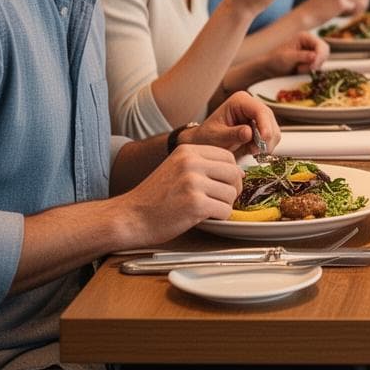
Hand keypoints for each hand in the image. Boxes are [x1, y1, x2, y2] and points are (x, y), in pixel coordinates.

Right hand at [118, 144, 244, 245]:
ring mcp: (193, 183)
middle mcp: (192, 163)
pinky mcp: (195, 204)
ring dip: (224, 205)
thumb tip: (239, 171)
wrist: (130, 217)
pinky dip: (219, 217)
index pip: (228, 157)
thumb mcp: (177, 168)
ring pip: (231, 193)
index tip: (225, 184)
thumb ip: (203, 165)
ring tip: (208, 208)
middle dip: (233, 189)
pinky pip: (225, 210)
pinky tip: (205, 217)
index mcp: (188, 151)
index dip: (232, 172)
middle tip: (221, 198)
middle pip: (234, 173)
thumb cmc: (154, 197)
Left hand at [187, 91, 281, 159]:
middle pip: (269, 120)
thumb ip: (232, 134)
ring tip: (250, 151)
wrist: (205, 143)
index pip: (259, 110)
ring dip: (266, 144)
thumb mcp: (216, 136)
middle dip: (265, 138)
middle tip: (254, 151)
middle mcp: (252, 106)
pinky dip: (265, 146)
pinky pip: (272, 137)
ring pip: (273, 129)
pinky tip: (252, 150)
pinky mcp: (262, 127)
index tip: (263, 140)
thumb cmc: (207, 137)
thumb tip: (249, 133)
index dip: (265, 125)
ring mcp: (259, 116)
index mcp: (240, 101)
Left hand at [264, 32, 329, 76]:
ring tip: (298, 69)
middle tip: (305, 69)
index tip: (313, 67)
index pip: (321, 45)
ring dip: (312, 67)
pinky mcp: (310, 60)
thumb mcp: (287, 58)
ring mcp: (311, 51)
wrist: (268, 68)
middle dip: (317, 62)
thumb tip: (315, 56)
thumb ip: (302, 56)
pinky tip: (300, 71)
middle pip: (324, 52)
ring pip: (321, 60)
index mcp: (305, 37)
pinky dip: (310, 70)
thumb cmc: (275, 60)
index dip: (320, 56)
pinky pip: (317, 66)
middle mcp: (310, 43)